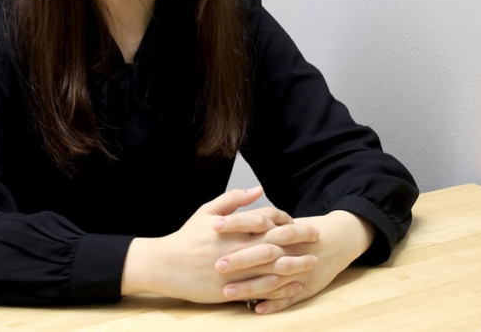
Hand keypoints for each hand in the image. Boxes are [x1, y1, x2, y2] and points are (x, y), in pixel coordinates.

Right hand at [121, 187, 318, 302]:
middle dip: (299, 239)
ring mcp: (235, 272)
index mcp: (232, 228)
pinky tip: (293, 286)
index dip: (284, 218)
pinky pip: (261, 290)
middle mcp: (236, 249)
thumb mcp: (206, 211)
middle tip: (317, 237)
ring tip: (312, 262)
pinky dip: (280, 288)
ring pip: (272, 268)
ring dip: (295, 265)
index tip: (296, 221)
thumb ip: (233, 199)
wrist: (164, 265)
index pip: (266, 218)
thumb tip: (257, 189)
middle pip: (276, 242)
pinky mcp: (231, 291)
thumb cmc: (185, 238)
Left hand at [216, 210, 374, 314]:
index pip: (256, 222)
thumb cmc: (302, 230)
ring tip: (227, 292)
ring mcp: (298, 269)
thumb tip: (223, 214)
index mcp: (282, 227)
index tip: (214, 225)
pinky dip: (274, 304)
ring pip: (272, 279)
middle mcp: (290, 248)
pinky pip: (288, 298)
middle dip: (240, 259)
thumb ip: (257, 215)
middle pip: (263, 252)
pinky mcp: (306, 287)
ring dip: (250, 287)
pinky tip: (257, 308)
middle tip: (216, 264)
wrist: (339, 240)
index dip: (236, 223)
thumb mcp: (281, 218)